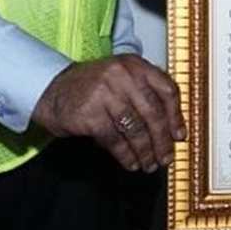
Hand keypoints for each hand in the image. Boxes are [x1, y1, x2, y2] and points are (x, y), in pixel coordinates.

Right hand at [31, 54, 185, 172]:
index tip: (179, 135)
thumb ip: (144, 95)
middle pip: (153, 112)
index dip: (176, 116)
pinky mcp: (90, 113)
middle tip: (166, 156)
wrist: (51, 90)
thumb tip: (171, 128)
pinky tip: (131, 163)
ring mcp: (105, 93)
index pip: (166, 89)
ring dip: (145, 151)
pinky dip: (126, 155)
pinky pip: (115, 140)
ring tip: (149, 164)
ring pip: (136, 128)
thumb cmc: (90, 88)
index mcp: (134, 65)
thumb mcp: (120, 80)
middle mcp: (122, 75)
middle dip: (162, 140)